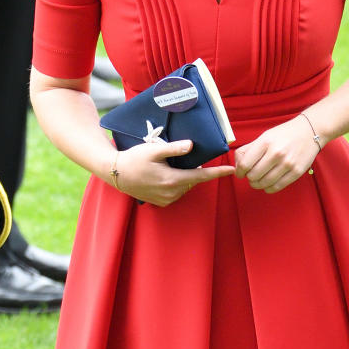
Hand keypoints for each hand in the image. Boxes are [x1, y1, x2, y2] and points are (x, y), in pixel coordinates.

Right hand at [113, 138, 234, 206]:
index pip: (201, 176)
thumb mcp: (154, 150)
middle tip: (183, 158)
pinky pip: (176, 192)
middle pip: (193, 180)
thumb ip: (174, 149)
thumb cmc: (134, 159)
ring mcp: (166, 200)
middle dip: (195, 170)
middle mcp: (172, 193)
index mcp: (173, 180)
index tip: (231, 171)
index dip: (218, 173)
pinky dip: (176, 183)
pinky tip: (165, 175)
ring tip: (170, 166)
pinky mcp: (161, 202)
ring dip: (184, 177)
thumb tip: (191, 146)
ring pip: (185, 186)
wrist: (116, 174)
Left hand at [234, 117, 320, 192]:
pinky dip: (268, 188)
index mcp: (266, 142)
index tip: (240, 173)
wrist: (310, 132)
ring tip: (258, 180)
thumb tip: (237, 165)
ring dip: (257, 184)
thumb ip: (248, 149)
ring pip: (264, 183)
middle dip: (249, 178)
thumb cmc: (284, 134)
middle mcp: (276, 153)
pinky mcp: (296, 172)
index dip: (239, 172)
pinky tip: (267, 184)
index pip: (245, 164)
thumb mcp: (264, 136)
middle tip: (251, 175)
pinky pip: (277, 187)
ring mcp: (287, 164)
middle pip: (253, 176)